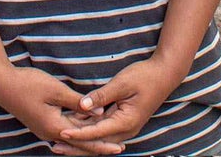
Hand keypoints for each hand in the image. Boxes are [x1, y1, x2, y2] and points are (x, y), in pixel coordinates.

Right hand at [0, 66, 125, 155]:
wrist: (1, 84)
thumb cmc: (29, 84)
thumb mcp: (56, 91)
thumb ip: (78, 102)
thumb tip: (98, 112)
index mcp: (55, 128)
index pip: (84, 140)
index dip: (102, 144)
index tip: (118, 148)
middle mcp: (50, 132)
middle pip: (80, 141)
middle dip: (99, 143)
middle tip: (118, 146)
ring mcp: (45, 127)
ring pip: (73, 134)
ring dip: (89, 135)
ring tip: (107, 136)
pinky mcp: (42, 121)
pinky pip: (65, 127)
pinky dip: (78, 127)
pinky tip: (88, 123)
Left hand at [54, 59, 180, 155]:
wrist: (165, 74)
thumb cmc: (144, 76)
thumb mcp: (122, 83)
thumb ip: (101, 95)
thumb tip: (82, 105)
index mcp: (126, 122)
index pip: (96, 133)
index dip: (77, 133)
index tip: (61, 133)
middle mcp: (126, 130)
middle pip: (97, 143)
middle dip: (76, 145)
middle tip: (55, 145)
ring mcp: (126, 127)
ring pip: (99, 139)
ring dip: (82, 140)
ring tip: (60, 141)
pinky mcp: (124, 122)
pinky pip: (104, 130)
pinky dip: (89, 131)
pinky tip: (75, 128)